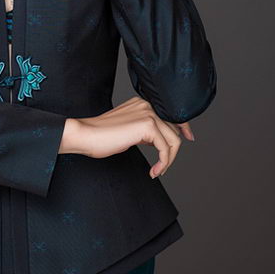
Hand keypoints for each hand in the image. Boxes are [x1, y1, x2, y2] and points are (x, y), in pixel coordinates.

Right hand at [72, 96, 194, 177]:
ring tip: (157, 170)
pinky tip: (154, 171)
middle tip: (163, 167)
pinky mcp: (148, 125)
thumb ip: (145, 130)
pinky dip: (163, 162)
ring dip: (168, 159)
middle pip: (174, 128)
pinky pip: (165, 148)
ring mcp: (148, 113)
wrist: (86, 134)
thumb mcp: (128, 129)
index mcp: (142, 103)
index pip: (170, 113)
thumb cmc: (101, 136)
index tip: (189, 138)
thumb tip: (160, 140)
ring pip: (173, 139)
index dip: (183, 127)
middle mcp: (147, 104)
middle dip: (173, 150)